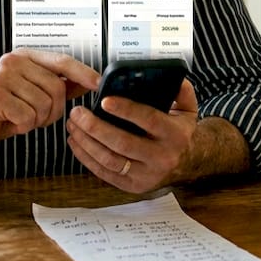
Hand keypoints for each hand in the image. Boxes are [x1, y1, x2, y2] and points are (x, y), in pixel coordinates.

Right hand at [0, 49, 98, 154]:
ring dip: (37, 120)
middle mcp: (13, 61)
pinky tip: (10, 123)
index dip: (83, 73)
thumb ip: (58, 84)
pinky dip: (23, 127)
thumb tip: (88, 81)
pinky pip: (27, 117)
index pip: (62, 61)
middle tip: (36, 117)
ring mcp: (3, 77)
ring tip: (20, 118)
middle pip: (56, 88)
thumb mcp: (31, 93)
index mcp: (25, 57)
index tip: (98, 84)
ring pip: (44, 104)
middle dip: (53, 111)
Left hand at [66, 77, 198, 192]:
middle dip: (95, 127)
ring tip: (73, 125)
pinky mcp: (132, 186)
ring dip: (86, 142)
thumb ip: (180, 90)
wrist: (185, 164)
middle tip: (77, 112)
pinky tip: (75, 142)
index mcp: (175, 135)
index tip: (104, 100)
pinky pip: (104, 173)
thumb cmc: (178, 130)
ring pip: (110, 160)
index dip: (126, 110)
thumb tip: (169, 74)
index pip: (149, 120)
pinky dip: (86, 157)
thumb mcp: (187, 109)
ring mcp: (146, 175)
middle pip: (123, 143)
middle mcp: (161, 157)